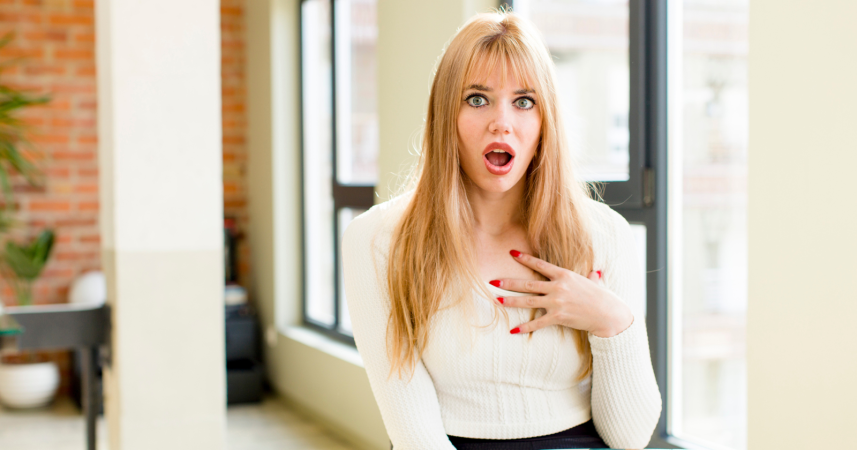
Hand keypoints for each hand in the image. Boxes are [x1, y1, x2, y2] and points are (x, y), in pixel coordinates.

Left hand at [491, 250, 633, 337]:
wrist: (609, 314)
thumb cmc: (602, 297)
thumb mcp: (594, 283)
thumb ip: (590, 278)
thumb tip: (594, 274)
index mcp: (564, 275)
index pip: (540, 265)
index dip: (524, 259)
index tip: (511, 253)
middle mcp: (558, 287)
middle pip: (528, 284)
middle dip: (509, 283)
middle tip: (493, 281)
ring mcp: (557, 303)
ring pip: (529, 302)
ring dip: (511, 301)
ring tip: (497, 301)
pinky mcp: (558, 317)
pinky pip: (538, 323)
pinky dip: (525, 328)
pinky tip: (513, 330)